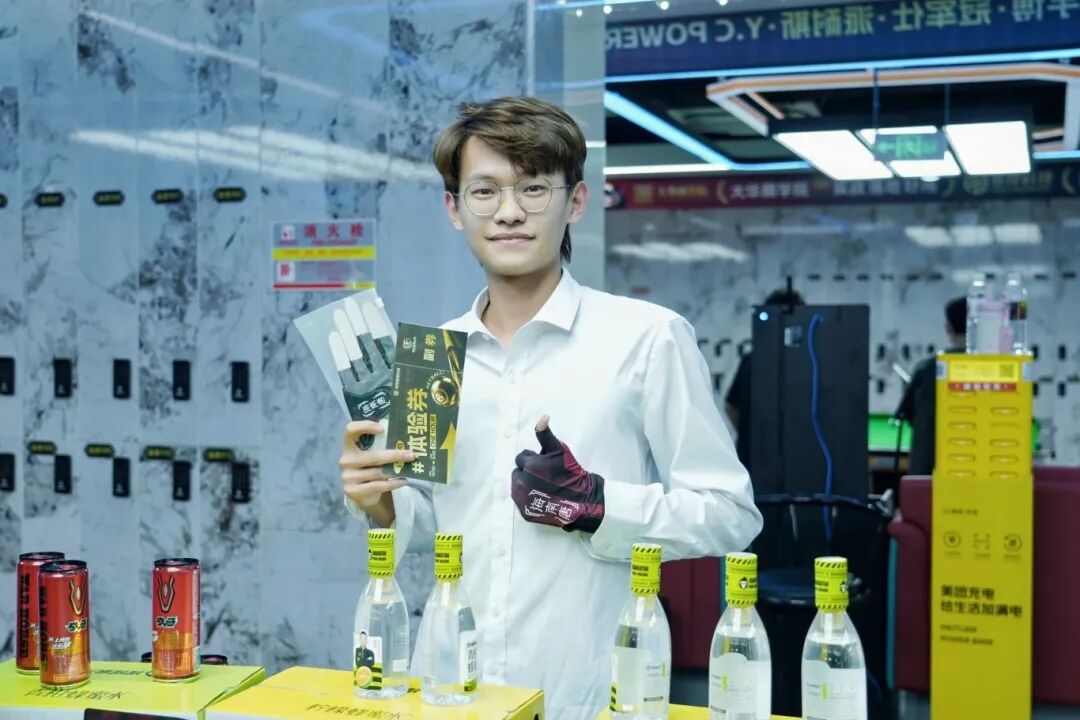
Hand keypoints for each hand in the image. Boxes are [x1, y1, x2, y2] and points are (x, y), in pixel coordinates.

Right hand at [340, 421, 411, 522]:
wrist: (361, 493)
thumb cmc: (369, 467)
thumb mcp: (371, 454)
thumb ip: (381, 446)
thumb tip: (407, 439)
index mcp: (349, 446)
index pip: (350, 430)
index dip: (365, 426)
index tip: (382, 429)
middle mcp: (346, 460)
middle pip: (373, 457)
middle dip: (394, 455)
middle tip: (411, 455)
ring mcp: (348, 477)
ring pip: (378, 473)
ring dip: (396, 470)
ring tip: (410, 468)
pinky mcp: (353, 491)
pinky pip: (378, 486)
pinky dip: (393, 483)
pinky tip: (403, 481)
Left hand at [511, 415, 604, 533]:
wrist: (581, 500)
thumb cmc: (570, 472)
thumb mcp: (559, 449)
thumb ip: (546, 434)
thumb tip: (542, 417)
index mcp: (528, 465)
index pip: (521, 458)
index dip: (534, 460)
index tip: (546, 466)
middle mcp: (520, 483)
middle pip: (518, 472)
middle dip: (528, 472)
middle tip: (546, 476)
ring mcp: (522, 499)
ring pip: (518, 486)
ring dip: (526, 485)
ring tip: (544, 487)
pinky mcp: (525, 512)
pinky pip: (521, 501)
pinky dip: (529, 499)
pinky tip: (543, 497)